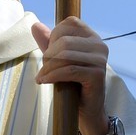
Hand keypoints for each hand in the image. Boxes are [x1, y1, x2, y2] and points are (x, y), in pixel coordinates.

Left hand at [32, 17, 108, 134]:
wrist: (86, 111)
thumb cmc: (72, 84)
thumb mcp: (58, 60)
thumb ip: (48, 42)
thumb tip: (35, 25)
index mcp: (92, 37)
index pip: (69, 23)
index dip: (54, 36)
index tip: (49, 53)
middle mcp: (100, 45)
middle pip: (64, 40)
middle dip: (48, 55)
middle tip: (43, 70)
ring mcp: (100, 60)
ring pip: (65, 55)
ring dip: (48, 67)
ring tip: (42, 77)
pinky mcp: (97, 75)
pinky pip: (69, 70)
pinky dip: (53, 75)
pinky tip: (44, 81)